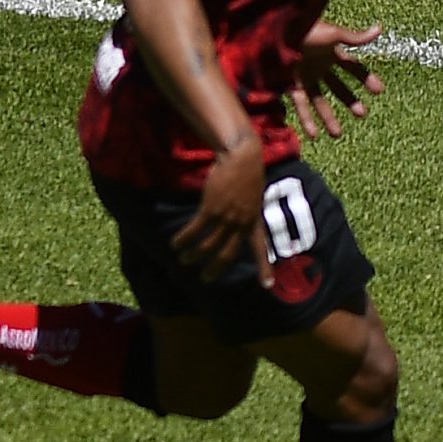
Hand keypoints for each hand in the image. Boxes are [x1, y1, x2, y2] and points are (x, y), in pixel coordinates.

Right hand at [171, 137, 271, 285]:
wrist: (241, 156)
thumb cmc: (248, 173)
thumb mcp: (255, 196)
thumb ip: (247, 212)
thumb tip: (239, 223)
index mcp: (255, 221)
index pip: (261, 248)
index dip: (264, 267)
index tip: (267, 285)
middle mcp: (241, 223)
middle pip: (228, 254)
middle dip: (216, 268)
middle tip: (206, 278)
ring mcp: (226, 217)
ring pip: (208, 245)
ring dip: (194, 255)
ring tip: (184, 260)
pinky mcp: (211, 209)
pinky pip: (194, 231)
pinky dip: (183, 239)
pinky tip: (175, 244)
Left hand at [290, 21, 384, 141]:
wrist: (276, 32)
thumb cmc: (306, 30)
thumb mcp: (332, 34)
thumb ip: (356, 38)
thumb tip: (379, 29)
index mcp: (330, 52)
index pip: (353, 68)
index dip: (366, 78)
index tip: (379, 91)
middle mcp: (318, 66)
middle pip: (337, 87)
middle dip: (350, 101)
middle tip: (362, 114)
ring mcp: (304, 77)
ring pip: (319, 101)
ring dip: (328, 117)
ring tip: (337, 134)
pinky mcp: (290, 85)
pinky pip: (300, 106)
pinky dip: (307, 120)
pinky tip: (314, 134)